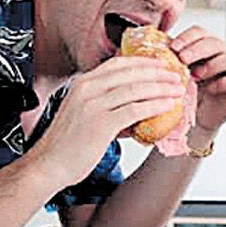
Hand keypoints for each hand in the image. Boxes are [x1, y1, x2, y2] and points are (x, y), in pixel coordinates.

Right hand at [25, 57, 184, 186]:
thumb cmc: (66, 143)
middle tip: (176, 74)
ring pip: (135, 89)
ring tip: (177, 89)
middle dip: (157, 72)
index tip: (161, 64)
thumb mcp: (82, 112)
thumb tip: (133, 105)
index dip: (143, 62)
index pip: (118, 64)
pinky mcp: (101, 123)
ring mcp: (93, 104)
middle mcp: (87, 89)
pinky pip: (134, 109)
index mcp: (83, 83)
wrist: (48, 164)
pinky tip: (167, 106)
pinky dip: (154, 106)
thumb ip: (104, 103)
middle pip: (130, 72)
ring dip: (161, 88)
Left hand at [170, 26, 225, 132]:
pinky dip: (224, 82)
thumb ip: (172, 59)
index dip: (187, 37)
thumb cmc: (190, 92)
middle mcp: (224, 53)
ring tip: (197, 75)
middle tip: (183, 58)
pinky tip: (210, 88)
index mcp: (206, 46)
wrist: (200, 116)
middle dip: (198, 49)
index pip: (200, 33)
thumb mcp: (178, 73)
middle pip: (216, 42)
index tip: (174, 47)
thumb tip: (154, 48)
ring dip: (213, 64)